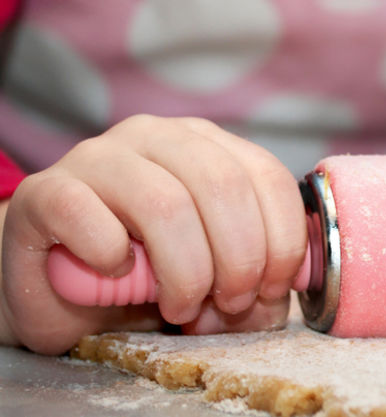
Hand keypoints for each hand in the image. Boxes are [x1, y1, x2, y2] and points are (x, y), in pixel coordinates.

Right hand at [0, 115, 305, 353]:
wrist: (55, 287)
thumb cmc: (145, 275)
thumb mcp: (214, 275)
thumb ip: (251, 279)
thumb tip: (275, 301)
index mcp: (208, 144)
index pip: (267, 175)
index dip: (282, 238)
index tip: (272, 289)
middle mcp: (156, 135)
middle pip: (223, 186)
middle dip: (239, 259)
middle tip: (229, 305)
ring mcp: (98, 156)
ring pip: (165, 203)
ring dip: (186, 269)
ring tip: (182, 307)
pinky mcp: (45, 190)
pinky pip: (86, 214)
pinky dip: (110, 253)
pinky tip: (116, 270)